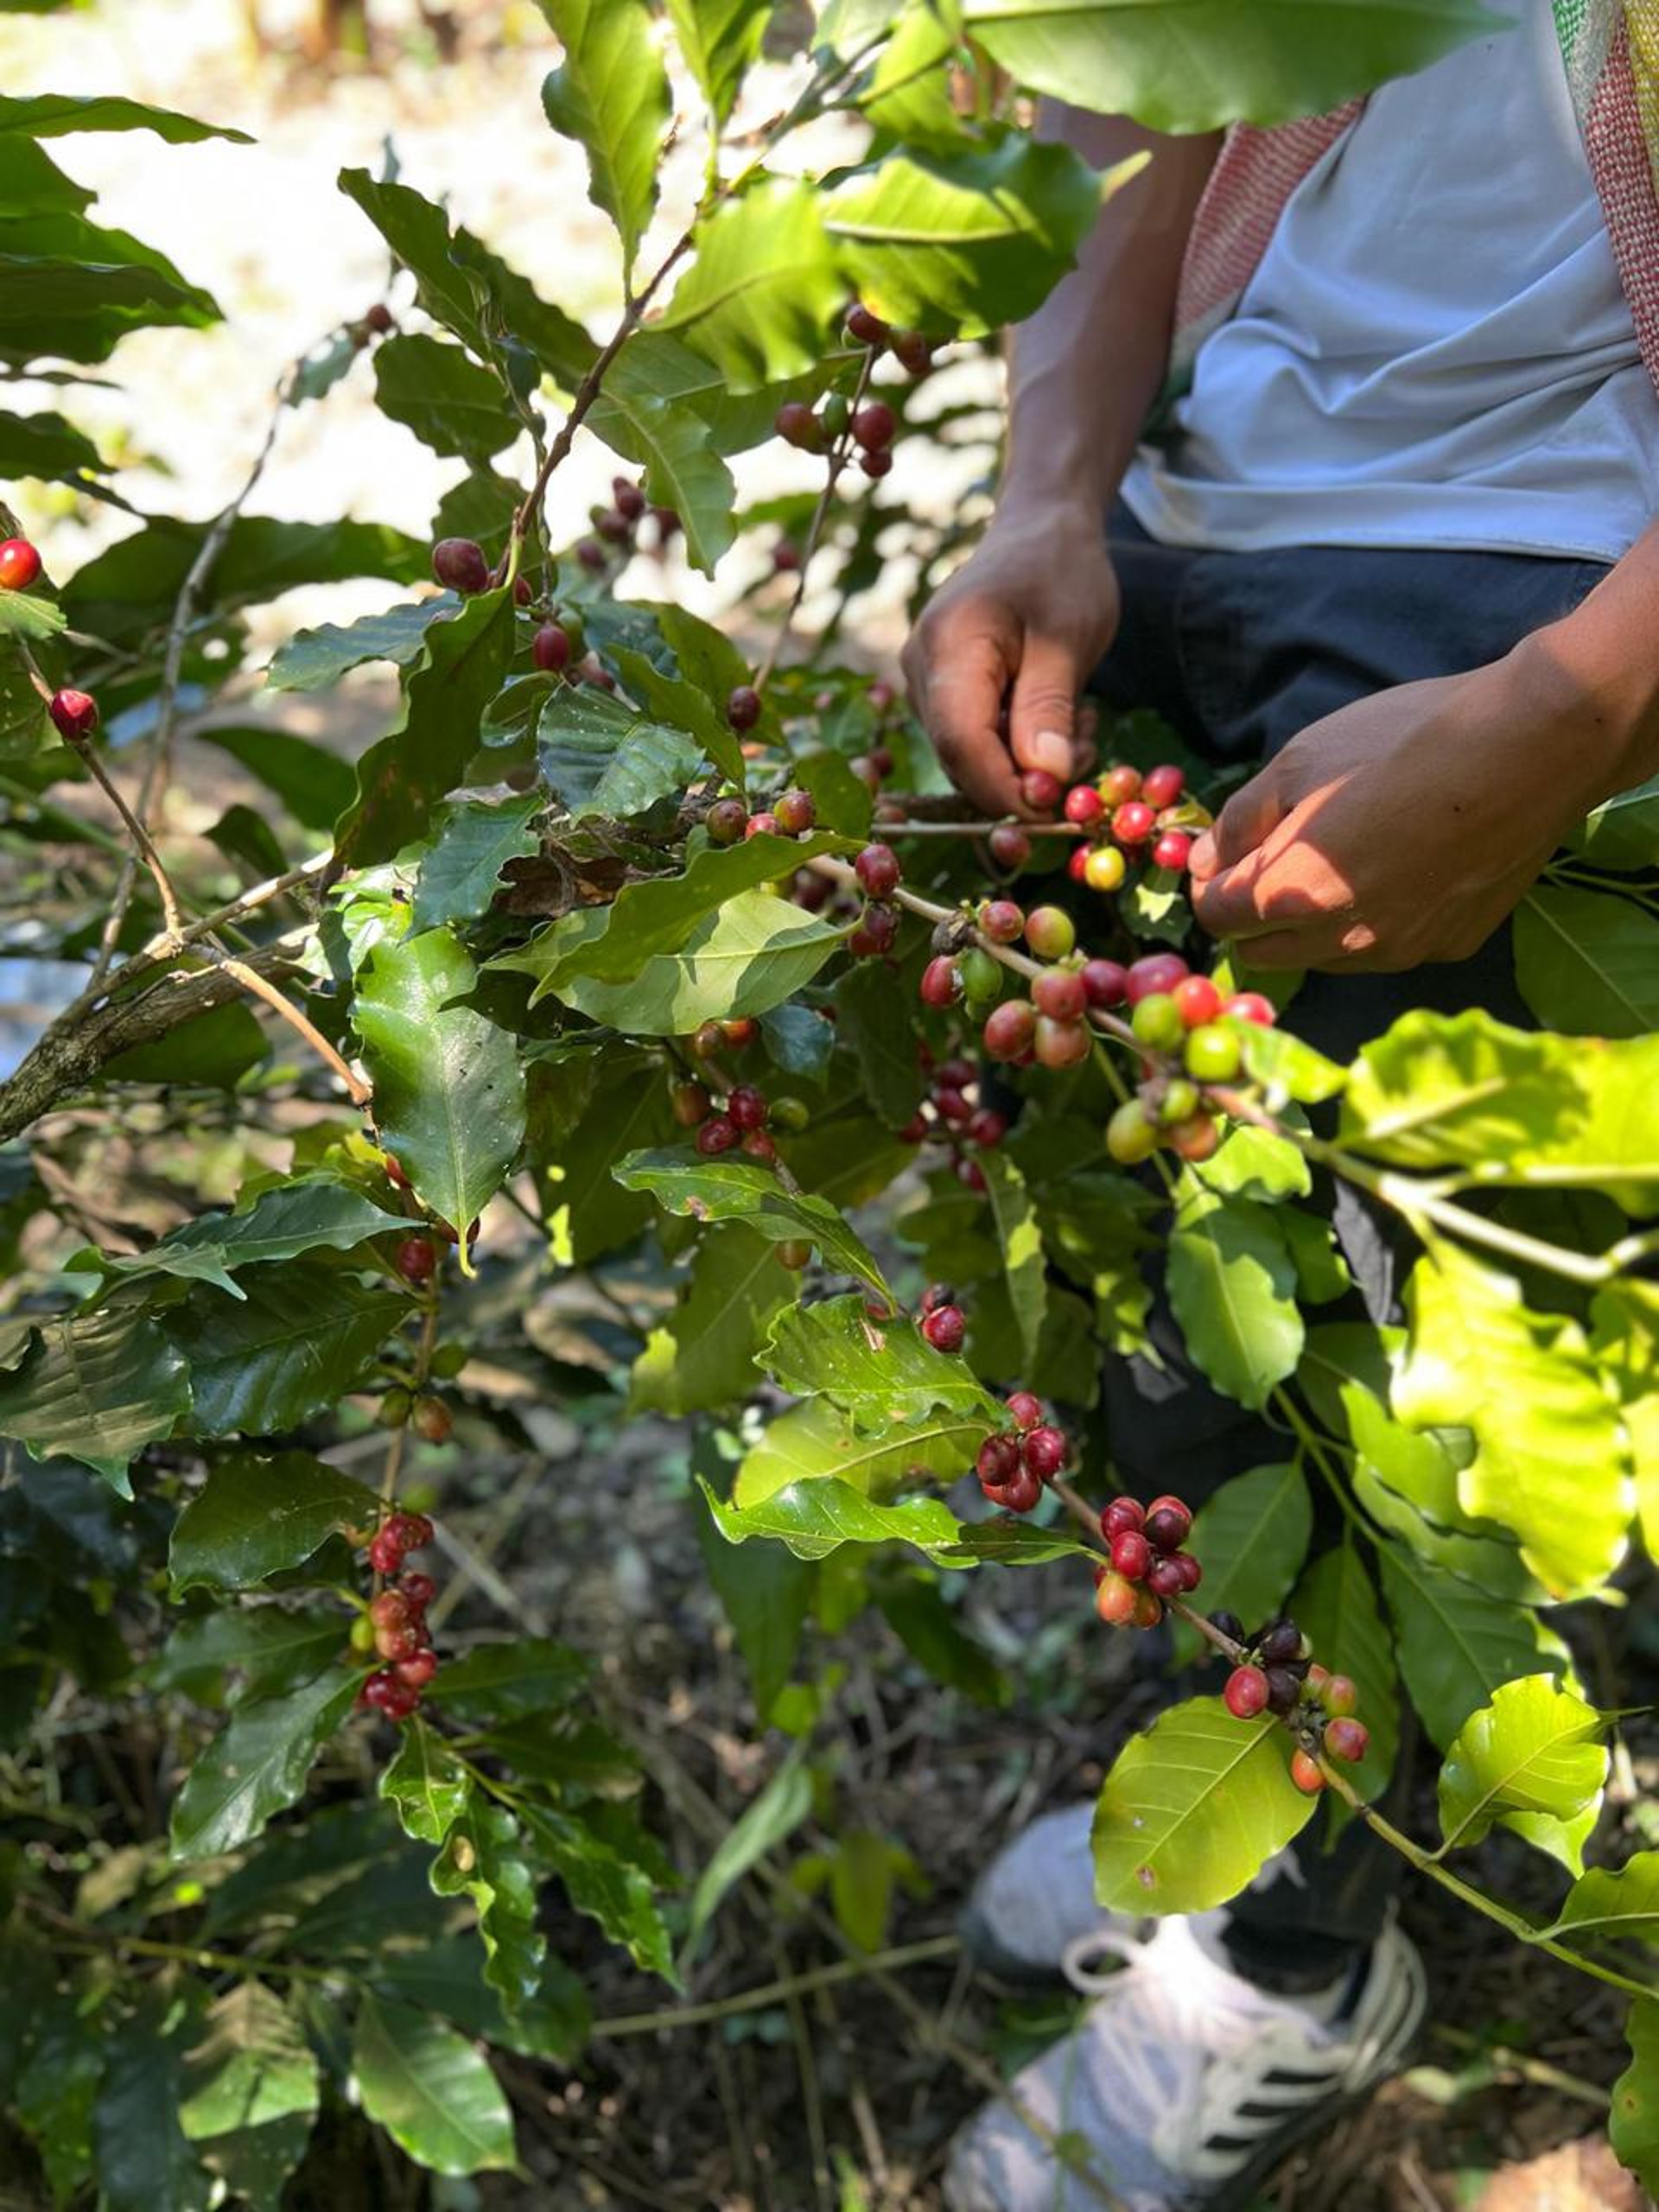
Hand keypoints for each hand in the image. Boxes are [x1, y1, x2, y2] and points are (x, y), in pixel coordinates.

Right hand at [901, 503, 1119, 814]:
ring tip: (1081, 722)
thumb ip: (1050, 708)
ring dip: (1029, 762)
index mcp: (947, 646)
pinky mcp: (941, 693)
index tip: (1056, 806)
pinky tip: (1059, 718)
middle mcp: (921, 669)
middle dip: (1025, 776)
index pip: (961, 743)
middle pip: (962, 758)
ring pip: (972, 757)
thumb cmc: (1060, 573)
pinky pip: (977, 742)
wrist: (1041, 531)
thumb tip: (1044, 780)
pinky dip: (1020, 745)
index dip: (1005, 789)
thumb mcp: (1069, 637)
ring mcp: (926, 683)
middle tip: (1088, 750)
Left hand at [1187, 653, 1607, 970]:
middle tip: (1277, 860)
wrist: (1527, 749)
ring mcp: (1399, 951)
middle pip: (1265, 951)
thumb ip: (1239, 821)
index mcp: (1291, 896)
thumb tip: (1205, 861)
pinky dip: (1377, 920)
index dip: (1211, 884)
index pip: (1217, 918)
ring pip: (1326, 957)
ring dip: (1313, 925)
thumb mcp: (1299, 761)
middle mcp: (1340, 942)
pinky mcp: (1448, 946)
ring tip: (1344, 860)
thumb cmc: (1402, 743)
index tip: (1225, 856)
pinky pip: (1390, 947)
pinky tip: (1405, 868)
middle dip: (1254, 914)